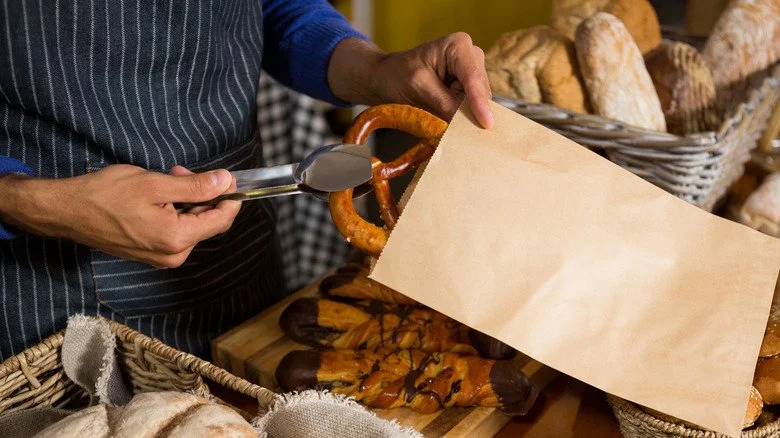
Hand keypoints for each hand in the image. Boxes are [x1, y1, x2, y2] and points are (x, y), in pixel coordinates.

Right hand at [0, 164, 239, 267]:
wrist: (67, 212)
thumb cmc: (105, 196)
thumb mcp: (155, 184)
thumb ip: (195, 185)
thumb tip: (226, 181)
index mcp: (177, 239)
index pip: (221, 219)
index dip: (230, 196)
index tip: (230, 177)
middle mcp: (173, 254)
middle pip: (208, 221)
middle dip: (202, 193)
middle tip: (182, 171)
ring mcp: (162, 257)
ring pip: (192, 223)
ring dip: (187, 199)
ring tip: (168, 177)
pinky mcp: (152, 253)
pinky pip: (177, 229)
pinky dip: (175, 209)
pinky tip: (160, 193)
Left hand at [329, 33, 493, 128]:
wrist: (385, 78)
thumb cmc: (397, 76)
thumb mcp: (418, 88)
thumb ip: (444, 103)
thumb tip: (465, 124)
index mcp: (458, 46)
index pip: (473, 78)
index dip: (479, 102)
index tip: (486, 124)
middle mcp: (470, 56)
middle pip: (480, 91)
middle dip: (473, 111)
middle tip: (461, 132)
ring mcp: (471, 73)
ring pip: (479, 102)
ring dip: (467, 116)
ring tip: (446, 123)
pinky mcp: (467, 88)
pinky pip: (472, 107)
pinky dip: (463, 117)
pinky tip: (452, 124)